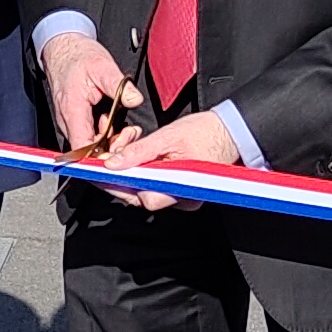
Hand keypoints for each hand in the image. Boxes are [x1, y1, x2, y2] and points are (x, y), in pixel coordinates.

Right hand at [42, 32, 141, 158]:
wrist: (63, 49)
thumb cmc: (78, 57)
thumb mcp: (103, 66)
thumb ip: (120, 86)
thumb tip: (135, 100)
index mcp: (72, 110)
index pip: (82, 147)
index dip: (101, 156)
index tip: (120, 153)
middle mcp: (68, 121)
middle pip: (88, 150)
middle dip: (112, 148)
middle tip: (130, 134)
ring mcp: (71, 122)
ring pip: (91, 145)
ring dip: (110, 141)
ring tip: (125, 128)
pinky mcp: (76, 120)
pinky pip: (91, 136)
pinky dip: (106, 135)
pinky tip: (115, 124)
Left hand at [103, 108, 243, 212]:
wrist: (232, 131)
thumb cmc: (206, 132)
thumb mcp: (167, 136)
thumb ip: (139, 151)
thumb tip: (113, 163)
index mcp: (180, 189)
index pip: (139, 196)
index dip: (116, 185)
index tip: (99, 172)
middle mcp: (182, 200)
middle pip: (139, 197)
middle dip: (119, 179)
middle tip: (105, 162)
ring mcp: (183, 198)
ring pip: (145, 192)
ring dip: (130, 176)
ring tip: (123, 155)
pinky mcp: (182, 191)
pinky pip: (156, 188)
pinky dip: (143, 176)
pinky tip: (138, 161)